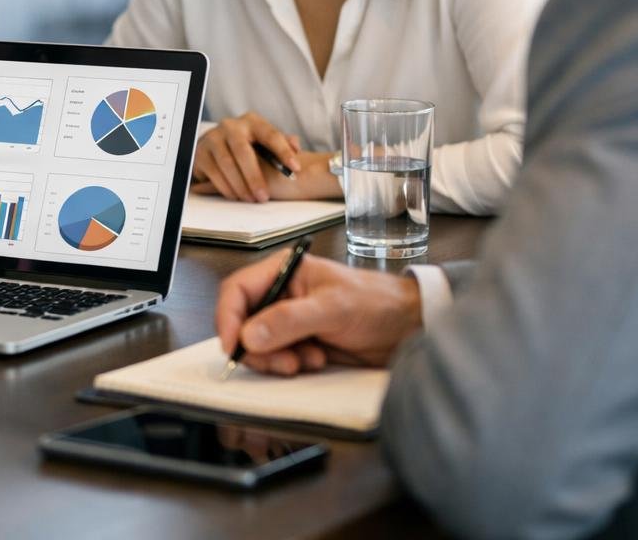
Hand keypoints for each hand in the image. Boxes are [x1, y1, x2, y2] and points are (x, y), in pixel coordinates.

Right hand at [191, 113, 303, 201]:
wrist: (214, 145)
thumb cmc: (246, 146)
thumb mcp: (264, 142)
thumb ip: (282, 144)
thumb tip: (295, 147)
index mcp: (252, 122)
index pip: (271, 135)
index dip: (284, 152)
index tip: (295, 169)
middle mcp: (231, 126)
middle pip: (244, 152)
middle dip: (255, 177)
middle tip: (264, 196)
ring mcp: (213, 138)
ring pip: (227, 164)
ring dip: (240, 186)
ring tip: (251, 199)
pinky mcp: (200, 152)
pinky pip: (213, 172)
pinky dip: (226, 187)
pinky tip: (236, 196)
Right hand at [214, 251, 421, 375]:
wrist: (408, 327)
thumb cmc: (377, 303)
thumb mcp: (332, 309)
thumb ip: (289, 320)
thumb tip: (248, 335)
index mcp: (282, 272)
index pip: (237, 291)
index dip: (228, 318)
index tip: (233, 346)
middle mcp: (280, 295)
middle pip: (242, 324)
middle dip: (257, 347)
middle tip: (283, 363)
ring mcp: (288, 322)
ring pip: (257, 346)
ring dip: (276, 360)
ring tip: (308, 360)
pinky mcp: (299, 344)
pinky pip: (276, 359)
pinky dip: (289, 366)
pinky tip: (316, 361)